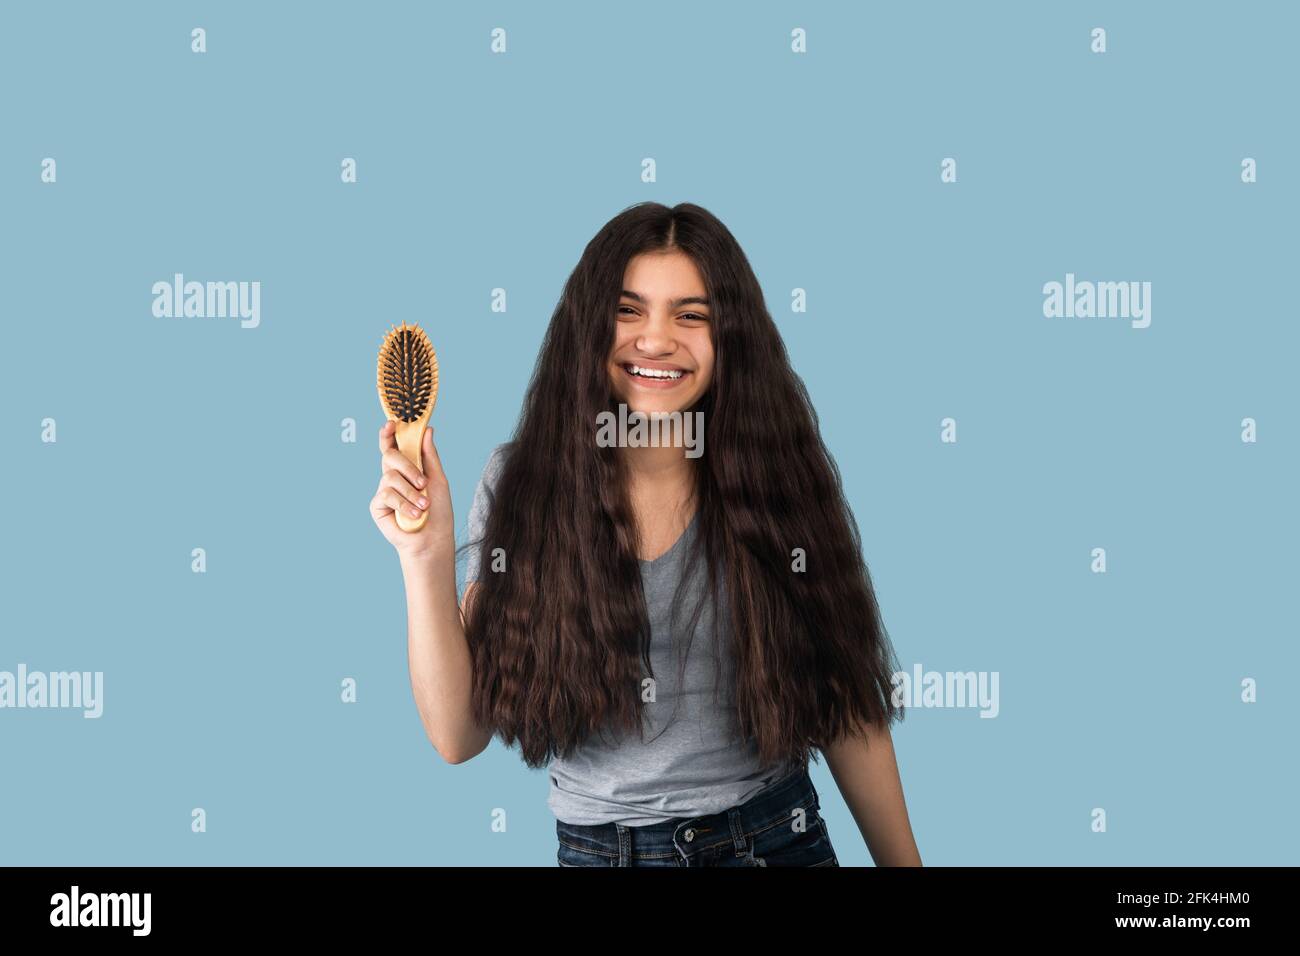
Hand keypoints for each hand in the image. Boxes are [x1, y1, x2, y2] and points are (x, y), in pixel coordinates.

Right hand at [369, 421, 453, 559]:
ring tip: (425, 506)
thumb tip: (428, 430)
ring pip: (390, 477)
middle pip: (389, 456)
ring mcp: (384, 490)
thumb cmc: (438, 511)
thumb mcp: (438, 479)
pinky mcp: (377, 506)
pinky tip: (415, 514)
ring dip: (411, 492)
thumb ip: (430, 455)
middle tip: (423, 482)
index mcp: (407, 468)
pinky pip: (387, 495)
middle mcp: (393, 477)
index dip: (389, 434)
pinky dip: (404, 504)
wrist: (433, 539)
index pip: (394, 446)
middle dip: (407, 467)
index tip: (392, 423)